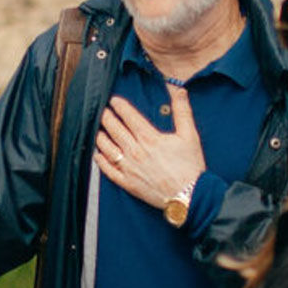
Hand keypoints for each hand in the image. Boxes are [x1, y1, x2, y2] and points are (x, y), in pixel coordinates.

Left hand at [94, 85, 205, 210]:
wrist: (190, 196)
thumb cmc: (190, 166)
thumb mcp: (190, 135)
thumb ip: (183, 111)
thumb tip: (180, 91)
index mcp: (150, 138)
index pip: (129, 116)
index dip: (120, 106)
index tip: (114, 100)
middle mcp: (136, 151)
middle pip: (114, 130)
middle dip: (106, 118)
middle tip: (101, 111)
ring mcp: (129, 168)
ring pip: (107, 148)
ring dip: (101, 137)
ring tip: (98, 130)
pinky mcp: (128, 183)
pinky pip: (108, 170)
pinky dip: (101, 161)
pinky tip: (97, 155)